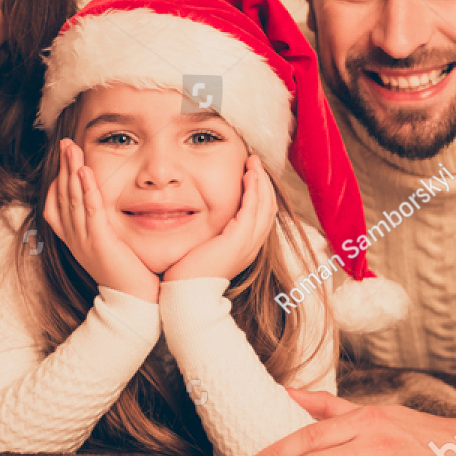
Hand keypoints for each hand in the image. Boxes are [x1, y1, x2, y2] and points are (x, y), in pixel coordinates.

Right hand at [43, 138, 159, 301]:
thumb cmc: (127, 273)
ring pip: (73, 199)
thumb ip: (104, 226)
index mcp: (74, 239)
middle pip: (63, 195)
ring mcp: (84, 241)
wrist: (133, 303)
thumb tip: (106, 208)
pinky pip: (90, 212)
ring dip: (72, 170)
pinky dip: (87, 190)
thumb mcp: (109, 245)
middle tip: (65, 142)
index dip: (58, 179)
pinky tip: (86, 172)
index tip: (64, 158)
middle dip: (64, 166)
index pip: (56, 204)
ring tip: (72, 148)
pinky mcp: (100, 243)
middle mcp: (74, 238)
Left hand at [163, 153, 275, 282]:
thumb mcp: (204, 248)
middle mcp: (252, 245)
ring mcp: (248, 243)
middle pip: (269, 206)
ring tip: (253, 162)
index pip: (261, 214)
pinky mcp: (239, 239)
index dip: (260, 191)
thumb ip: (209, 233)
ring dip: (260, 180)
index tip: (250, 172)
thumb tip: (200, 219)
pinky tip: (249, 174)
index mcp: (246, 247)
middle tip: (254, 161)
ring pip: (264, 204)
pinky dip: (253, 189)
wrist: (187, 294)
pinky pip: (252, 208)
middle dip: (263, 181)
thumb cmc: (189, 274)